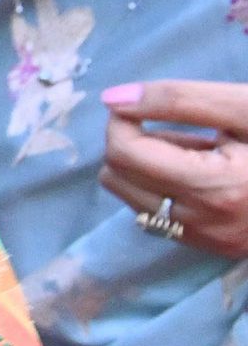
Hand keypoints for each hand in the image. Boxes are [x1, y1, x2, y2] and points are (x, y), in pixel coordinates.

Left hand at [104, 81, 247, 260]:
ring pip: (133, 199)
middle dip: (136, 144)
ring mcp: (209, 241)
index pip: (123, 153)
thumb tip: (112, 98)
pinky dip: (166, 189)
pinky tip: (206, 171)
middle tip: (185, 127)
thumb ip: (180, 100)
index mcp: (215, 188)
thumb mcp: (245, 108)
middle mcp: (205, 224)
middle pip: (117, 177)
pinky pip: (159, 216)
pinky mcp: (215, 247)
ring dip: (149, 168)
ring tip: (202, 149)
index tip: (146, 105)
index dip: (124, 121)